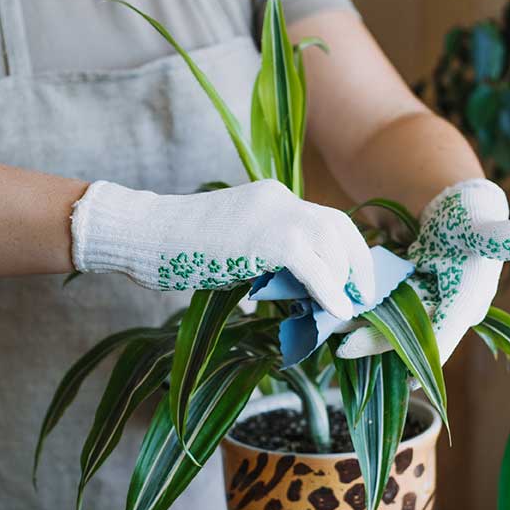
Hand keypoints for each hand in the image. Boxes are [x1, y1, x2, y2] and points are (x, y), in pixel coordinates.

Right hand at [70, 179, 376, 317]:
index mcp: (273, 197)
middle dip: (357, 264)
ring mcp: (274, 214)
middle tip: (362, 298)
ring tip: (344, 310)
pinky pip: (312, 266)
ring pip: (332, 243)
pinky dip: (331, 290)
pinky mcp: (266, 239)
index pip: (326, 218)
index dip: (347, 251)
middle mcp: (280, 198)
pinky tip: (339, 312)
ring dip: (344, 280)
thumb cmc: (178, 249)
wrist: (146, 234)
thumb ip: (264, 262)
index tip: (354, 281)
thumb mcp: (233, 249)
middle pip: (339, 226)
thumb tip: (291, 295)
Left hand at [337, 179, 509, 361]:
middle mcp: (450, 312)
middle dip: (378, 342)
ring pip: (395, 326)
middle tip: (343, 347)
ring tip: (334, 332)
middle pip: (412, 336)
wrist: (461, 206)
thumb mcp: (484, 226)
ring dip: (366, 329)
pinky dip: (366, 314)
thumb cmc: (474, 217)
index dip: (424, 359)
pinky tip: (340, 316)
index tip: (404, 381)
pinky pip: (387, 312)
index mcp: (469, 302)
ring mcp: (430, 306)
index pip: (445, 337)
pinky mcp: (414, 299)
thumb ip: (501, 234)